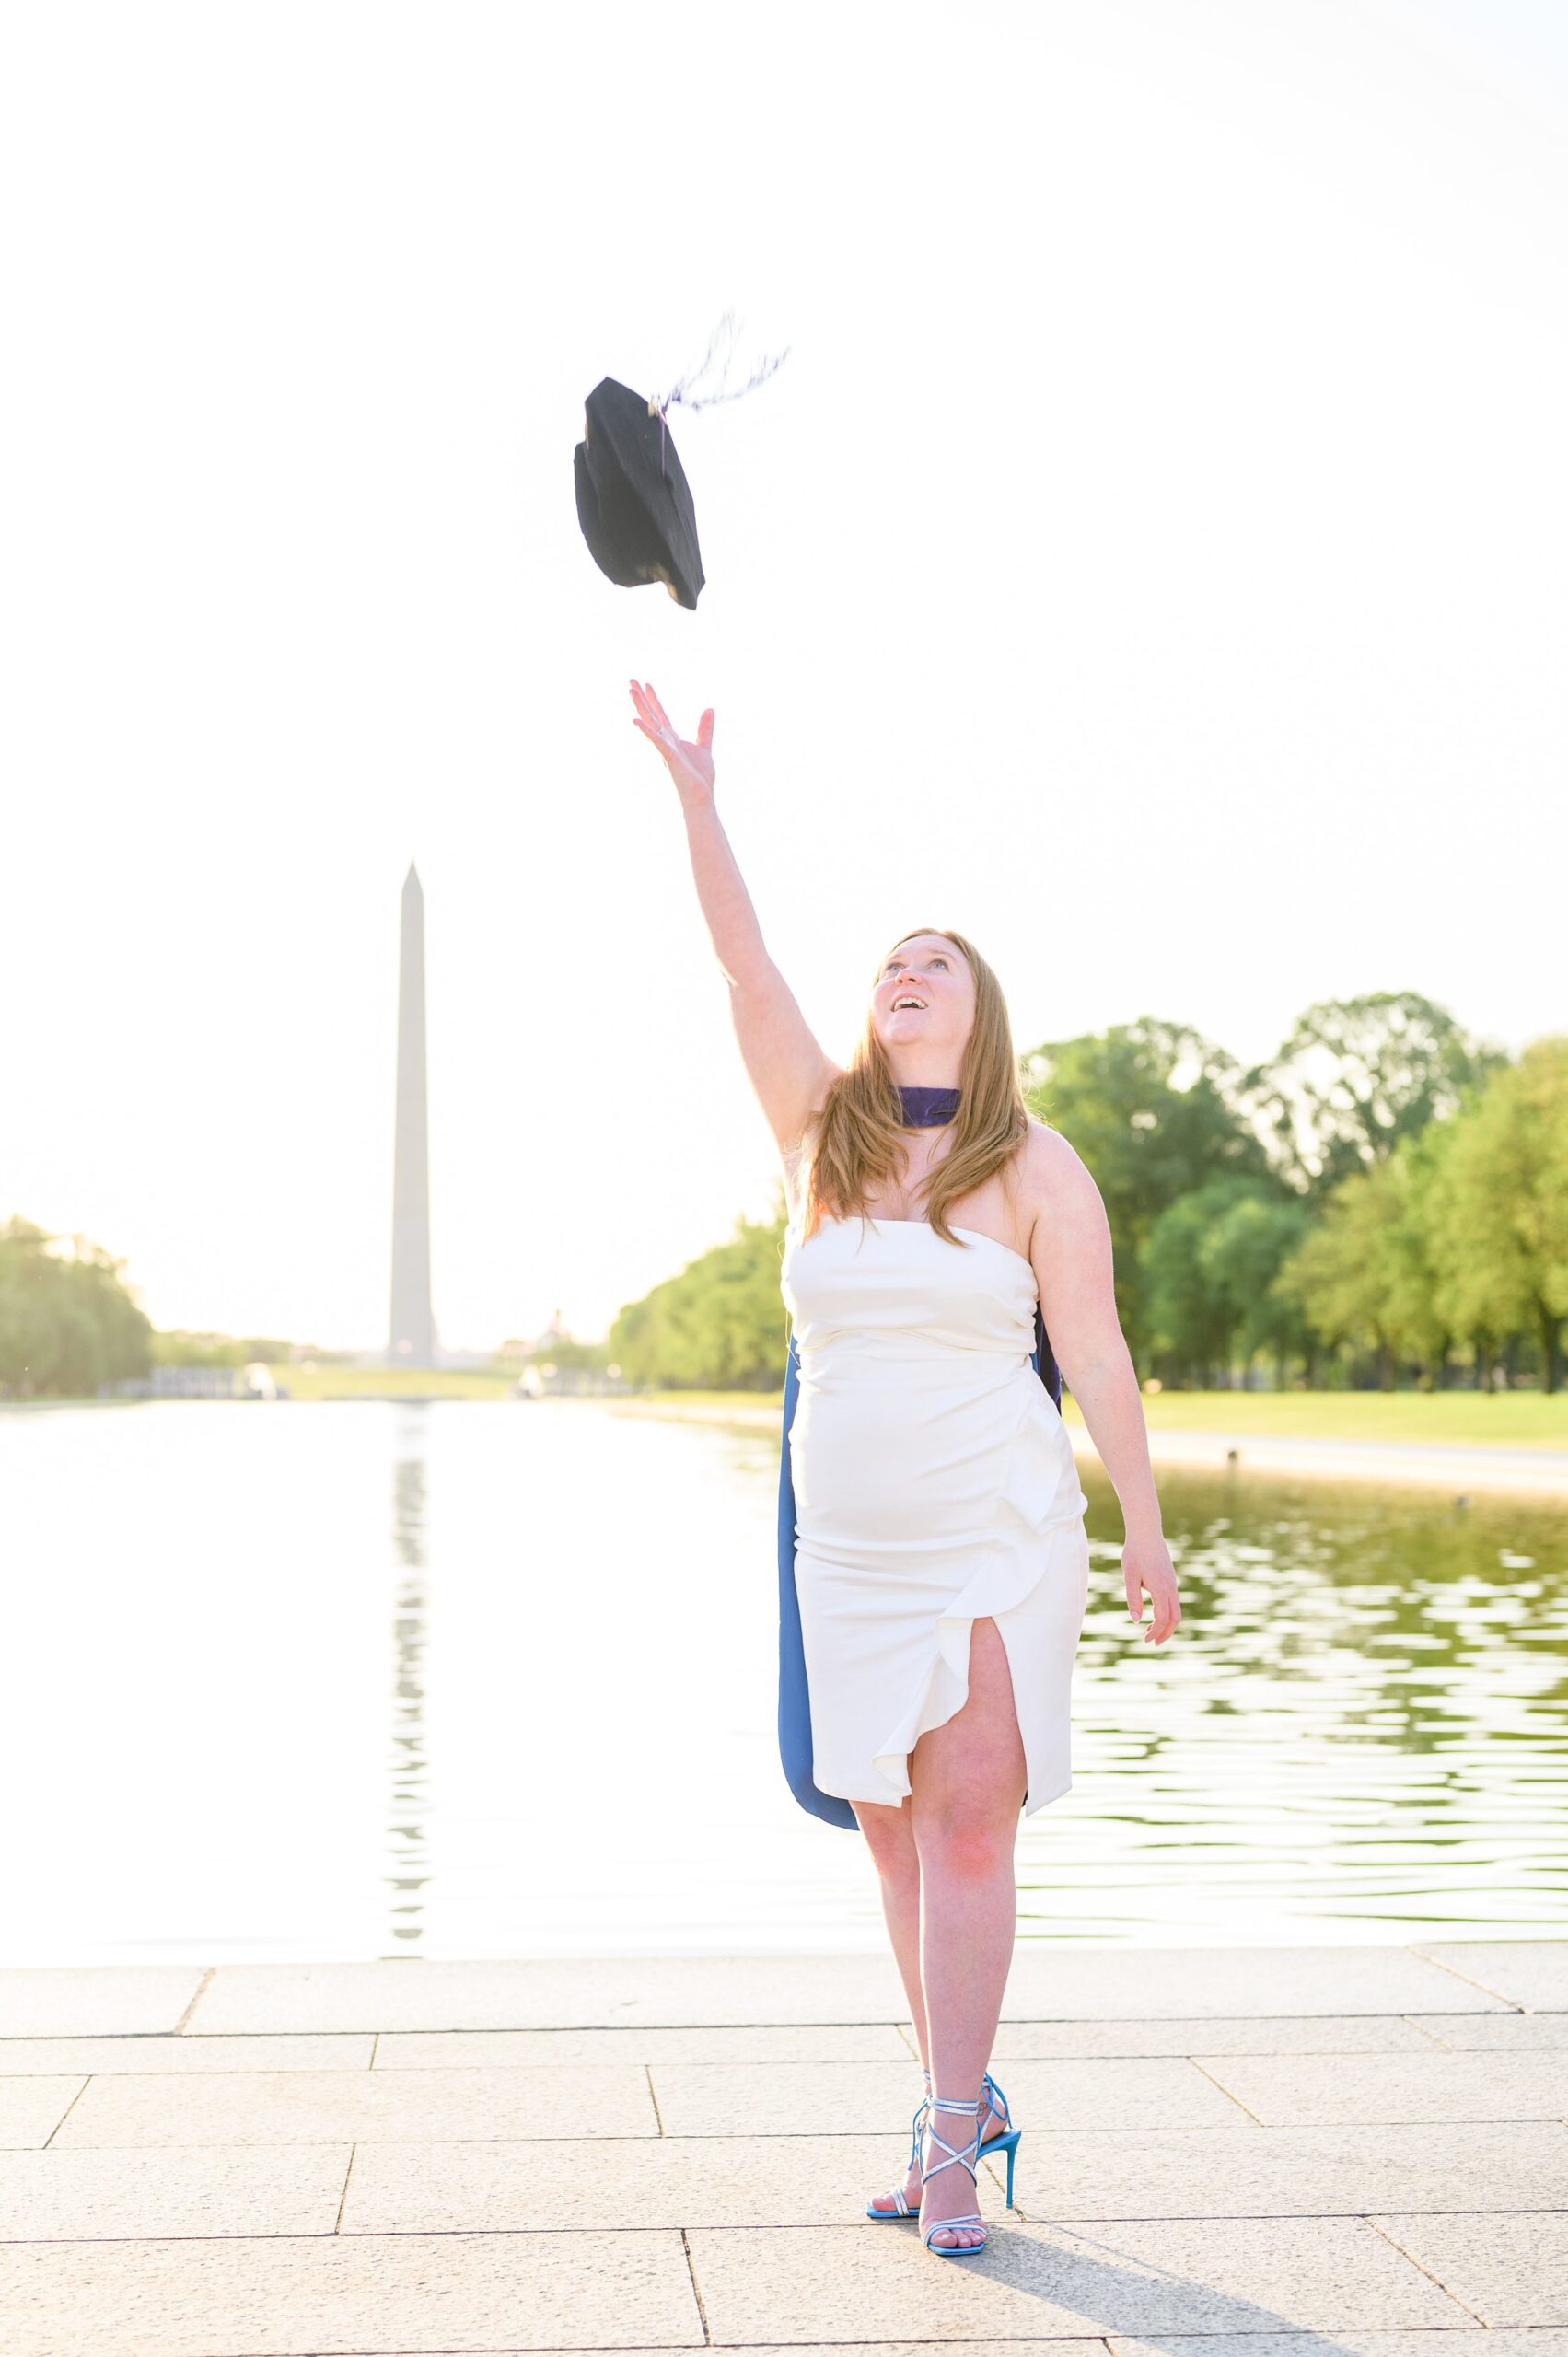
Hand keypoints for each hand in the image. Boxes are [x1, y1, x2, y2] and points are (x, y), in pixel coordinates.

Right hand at [629, 680, 714, 802]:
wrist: (700, 797)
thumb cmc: (699, 777)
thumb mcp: (704, 746)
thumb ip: (705, 728)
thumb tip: (709, 708)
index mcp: (672, 739)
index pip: (660, 714)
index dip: (654, 699)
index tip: (646, 683)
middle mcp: (665, 741)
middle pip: (651, 715)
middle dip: (641, 698)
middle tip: (630, 681)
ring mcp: (665, 748)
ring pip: (650, 724)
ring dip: (639, 707)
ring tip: (630, 691)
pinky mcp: (669, 757)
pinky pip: (655, 741)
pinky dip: (646, 731)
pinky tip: (634, 720)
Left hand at [1124, 1532, 1180, 1644]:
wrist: (1146, 1532)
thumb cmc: (1135, 1553)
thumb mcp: (1129, 1577)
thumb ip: (1133, 1599)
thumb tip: (1136, 1620)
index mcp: (1161, 1588)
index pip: (1162, 1618)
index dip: (1155, 1632)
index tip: (1145, 1640)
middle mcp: (1171, 1588)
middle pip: (1175, 1618)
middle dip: (1165, 1633)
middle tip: (1151, 1642)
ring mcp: (1173, 1583)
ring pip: (1176, 1611)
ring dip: (1166, 1624)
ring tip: (1150, 1631)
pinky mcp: (1171, 1579)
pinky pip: (1173, 1602)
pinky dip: (1167, 1613)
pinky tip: (1153, 1614)